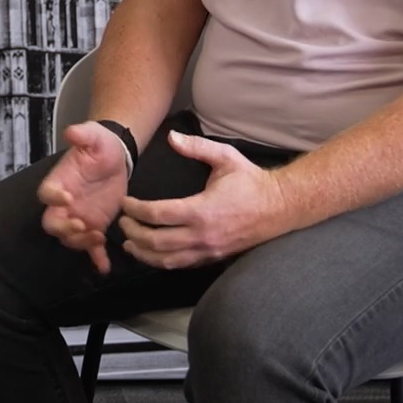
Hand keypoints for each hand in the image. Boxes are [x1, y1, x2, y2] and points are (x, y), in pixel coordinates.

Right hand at [37, 121, 133, 274]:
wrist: (116, 158)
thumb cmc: (100, 146)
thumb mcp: (94, 136)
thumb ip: (83, 135)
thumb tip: (72, 131)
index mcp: (59, 182)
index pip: (46, 193)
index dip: (53, 198)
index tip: (67, 197)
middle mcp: (64, 204)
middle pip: (52, 223)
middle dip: (64, 228)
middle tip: (82, 225)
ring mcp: (79, 217)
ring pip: (70, 238)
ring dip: (82, 242)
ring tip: (99, 236)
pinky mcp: (95, 227)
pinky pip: (92, 248)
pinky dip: (97, 259)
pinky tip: (104, 267)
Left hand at [118, 132, 292, 268]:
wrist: (280, 207)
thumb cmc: (251, 181)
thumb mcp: (225, 157)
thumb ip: (196, 147)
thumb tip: (171, 137)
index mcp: (202, 210)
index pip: (158, 214)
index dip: (136, 210)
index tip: (125, 203)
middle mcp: (203, 235)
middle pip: (156, 241)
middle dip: (133, 233)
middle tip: (122, 222)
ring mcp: (208, 250)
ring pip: (167, 260)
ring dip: (143, 253)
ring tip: (128, 244)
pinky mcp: (213, 258)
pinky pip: (182, 265)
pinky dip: (162, 261)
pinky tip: (152, 253)